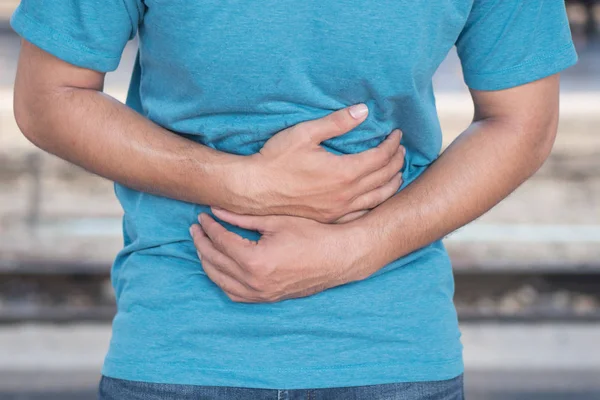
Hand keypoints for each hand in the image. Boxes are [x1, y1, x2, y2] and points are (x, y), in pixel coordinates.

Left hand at [189, 207, 372, 302]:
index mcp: (254, 260)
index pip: (221, 242)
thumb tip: (216, 210)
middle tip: (196, 229)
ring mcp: (260, 294)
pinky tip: (219, 268)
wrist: (338, 258)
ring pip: (220, 281)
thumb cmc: (312, 235)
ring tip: (203, 246)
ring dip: (207, 263)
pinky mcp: (267, 299)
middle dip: (202, 243)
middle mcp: (254, 282)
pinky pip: (234, 294)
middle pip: (215, 261)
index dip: (209, 227)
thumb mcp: (275, 222)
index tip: (201, 216)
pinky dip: (222, 281)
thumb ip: (242, 217)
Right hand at [226, 104, 404, 222]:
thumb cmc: (276, 159)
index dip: (392, 144)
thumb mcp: (306, 133)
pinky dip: (375, 204)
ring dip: (392, 184)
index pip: (380, 157)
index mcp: (344, 172)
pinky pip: (361, 214)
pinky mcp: (329, 218)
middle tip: (400, 150)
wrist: (254, 189)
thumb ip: (337, 122)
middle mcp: (346, 194)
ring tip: (398, 173)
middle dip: (396, 162)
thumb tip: (363, 110)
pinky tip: (376, 199)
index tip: (396, 134)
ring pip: (377, 199)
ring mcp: (338, 209)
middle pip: (384, 178)